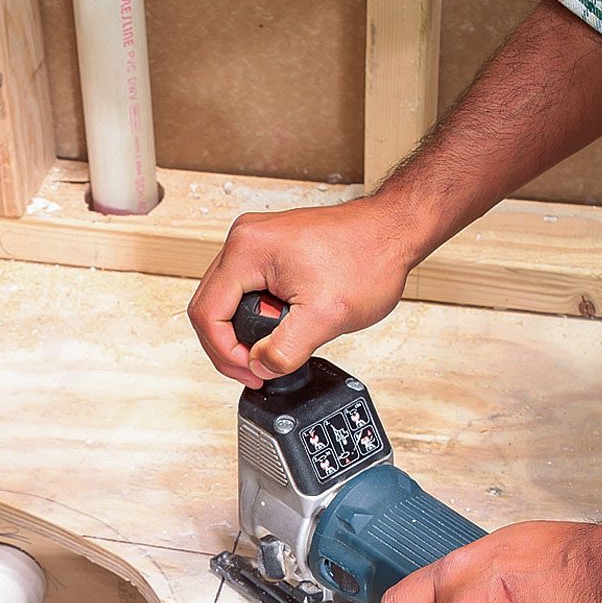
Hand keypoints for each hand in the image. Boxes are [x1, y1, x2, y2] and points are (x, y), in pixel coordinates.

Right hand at [187, 197, 414, 387]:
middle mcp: (245, 239)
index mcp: (248, 250)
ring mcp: (255, 241)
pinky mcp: (267, 249)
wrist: (394, 231)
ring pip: (224, 300)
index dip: (224, 353)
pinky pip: (242, 290)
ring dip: (241, 331)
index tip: (252, 371)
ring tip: (271, 348)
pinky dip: (254, 316)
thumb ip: (284, 350)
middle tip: (256, 368)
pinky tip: (278, 326)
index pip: (207, 313)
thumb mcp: (326, 317)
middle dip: (229, 346)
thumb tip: (260, 367)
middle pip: (209, 306)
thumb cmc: (369, 257)